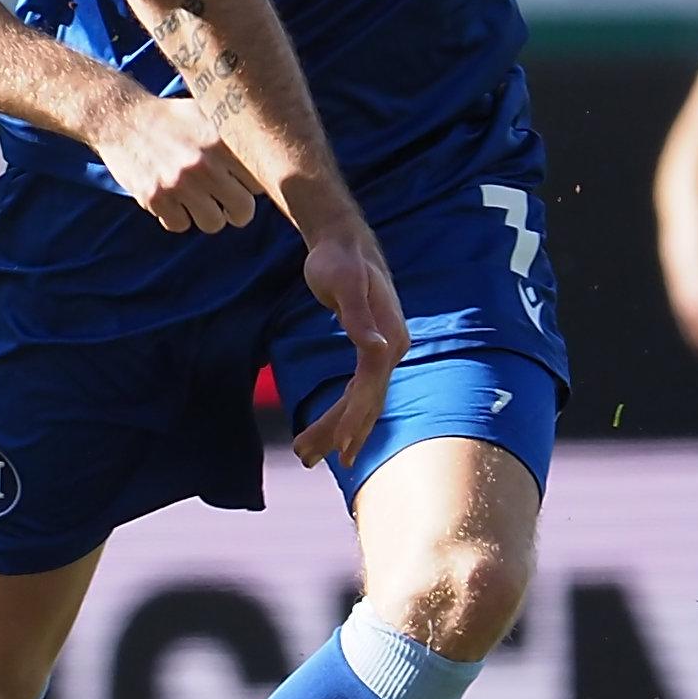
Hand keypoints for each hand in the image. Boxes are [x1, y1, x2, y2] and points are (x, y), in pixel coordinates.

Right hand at [89, 91, 261, 233]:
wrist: (121, 119)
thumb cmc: (174, 119)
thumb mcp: (209, 113)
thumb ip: (239, 135)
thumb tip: (282, 156)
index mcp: (222, 139)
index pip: (261, 183)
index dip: (253, 185)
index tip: (242, 180)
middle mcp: (204, 162)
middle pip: (243, 211)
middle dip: (236, 209)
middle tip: (226, 199)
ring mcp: (178, 182)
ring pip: (213, 224)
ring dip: (206, 215)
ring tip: (196, 196)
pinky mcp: (155, 197)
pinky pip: (179, 225)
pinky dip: (176, 216)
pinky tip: (171, 197)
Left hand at [287, 219, 411, 470]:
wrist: (344, 240)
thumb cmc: (339, 260)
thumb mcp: (345, 285)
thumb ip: (359, 318)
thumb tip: (381, 350)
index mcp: (389, 338)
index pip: (370, 388)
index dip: (353, 418)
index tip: (337, 447)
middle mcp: (392, 349)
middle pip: (366, 402)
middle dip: (338, 433)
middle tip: (305, 457)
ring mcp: (384, 352)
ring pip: (362, 401)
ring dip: (337, 429)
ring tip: (307, 454)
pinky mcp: (371, 351)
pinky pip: (359, 390)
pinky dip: (344, 412)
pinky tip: (331, 431)